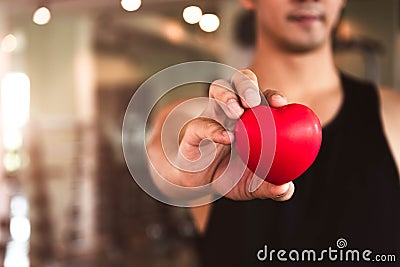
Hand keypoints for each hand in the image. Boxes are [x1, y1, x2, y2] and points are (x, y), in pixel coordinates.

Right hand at [175, 69, 294, 200]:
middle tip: (254, 102)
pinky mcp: (192, 132)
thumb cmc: (230, 176)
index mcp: (251, 118)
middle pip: (239, 81)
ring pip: (217, 89)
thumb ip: (270, 187)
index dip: (272, 95)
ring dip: (227, 96)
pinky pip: (199, 124)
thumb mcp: (252, 185)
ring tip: (237, 112)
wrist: (199, 186)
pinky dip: (212, 128)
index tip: (280, 104)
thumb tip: (285, 189)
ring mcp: (211, 116)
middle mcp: (231, 110)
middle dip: (247, 84)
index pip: (263, 97)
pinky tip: (225, 138)